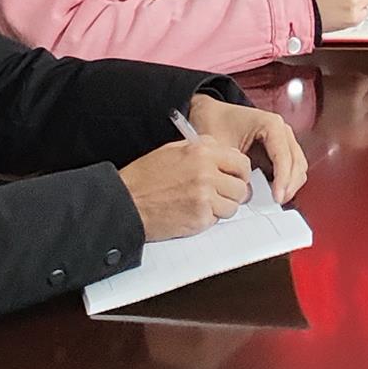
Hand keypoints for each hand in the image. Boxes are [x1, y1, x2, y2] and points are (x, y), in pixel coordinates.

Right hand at [122, 133, 250, 239]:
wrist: (126, 202)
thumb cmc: (145, 177)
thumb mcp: (173, 150)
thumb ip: (202, 149)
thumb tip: (225, 155)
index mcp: (202, 151)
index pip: (241, 161)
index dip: (240, 172)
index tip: (234, 177)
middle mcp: (207, 172)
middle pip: (241, 185)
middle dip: (233, 192)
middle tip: (220, 194)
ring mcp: (205, 196)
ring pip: (234, 205)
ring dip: (222, 207)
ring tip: (203, 204)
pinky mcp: (200, 217)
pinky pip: (219, 219)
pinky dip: (210, 218)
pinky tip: (193, 212)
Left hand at [185, 91, 308, 203]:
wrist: (212, 115)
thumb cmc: (217, 123)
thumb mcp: (222, 147)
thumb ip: (234, 168)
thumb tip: (247, 190)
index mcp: (271, 124)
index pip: (284, 157)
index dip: (282, 180)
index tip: (276, 197)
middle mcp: (281, 130)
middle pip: (297, 162)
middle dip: (289, 184)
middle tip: (277, 201)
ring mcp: (283, 139)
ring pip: (298, 166)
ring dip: (291, 184)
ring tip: (277, 198)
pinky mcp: (280, 149)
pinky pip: (292, 167)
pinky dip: (287, 181)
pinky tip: (275, 191)